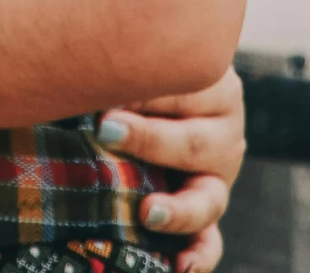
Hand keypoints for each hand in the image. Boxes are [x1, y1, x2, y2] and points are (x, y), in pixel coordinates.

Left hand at [98, 65, 245, 272]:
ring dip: (177, 210)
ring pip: (208, 199)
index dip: (143, 89)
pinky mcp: (206, 213)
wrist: (150, 90)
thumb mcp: (135, 58)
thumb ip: (122, 67)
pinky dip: (198, 256)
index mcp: (211, 82)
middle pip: (194, 143)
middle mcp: (224, 131)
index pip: (183, 86)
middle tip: (104, 130)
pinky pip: (210, 242)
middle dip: (148, 140)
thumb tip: (85, 79)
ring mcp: (218, 178)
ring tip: (147, 212)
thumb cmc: (132, 63)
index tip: (106, 91)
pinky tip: (180, 266)